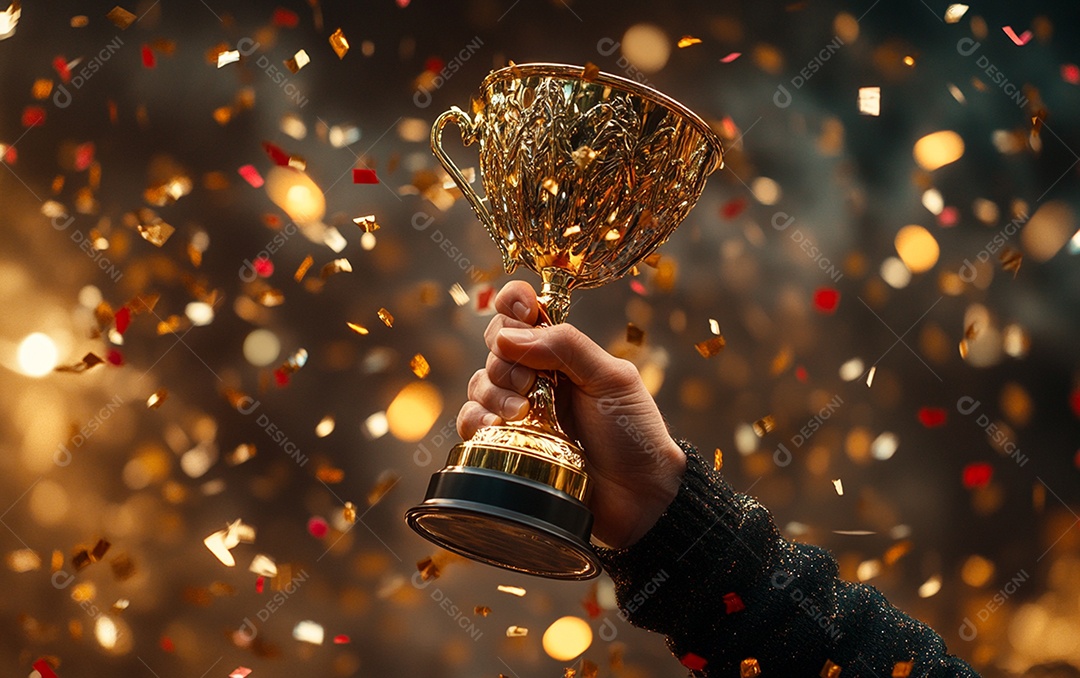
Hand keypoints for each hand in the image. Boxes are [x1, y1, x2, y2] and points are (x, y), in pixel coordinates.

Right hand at [457, 281, 686, 548]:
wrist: (638, 497)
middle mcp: (536, 377)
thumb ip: (566, 347)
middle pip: (496, 345)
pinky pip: (470, 422)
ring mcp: (519, 411)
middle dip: (507, 358)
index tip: (522, 311)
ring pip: (480, 382)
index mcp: (562, 354)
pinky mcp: (505, 445)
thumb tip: (508, 338)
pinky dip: (476, 419)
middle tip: (532, 382)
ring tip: (523, 413)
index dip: (513, 303)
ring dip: (495, 391)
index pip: (523, 313)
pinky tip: (496, 428)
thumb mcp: (611, 380)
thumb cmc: (634, 435)